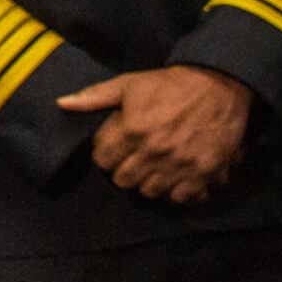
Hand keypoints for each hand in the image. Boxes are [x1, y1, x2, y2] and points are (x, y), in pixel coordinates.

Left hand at [58, 65, 253, 203]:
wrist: (218, 84)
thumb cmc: (169, 84)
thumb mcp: (129, 84)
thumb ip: (94, 97)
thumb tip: (62, 103)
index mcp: (132, 129)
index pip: (102, 160)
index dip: (104, 154)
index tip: (113, 148)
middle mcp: (154, 150)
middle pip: (123, 180)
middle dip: (123, 170)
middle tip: (132, 159)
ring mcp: (180, 163)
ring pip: (150, 192)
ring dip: (148, 182)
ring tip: (153, 168)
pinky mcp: (205, 171)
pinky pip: (182, 197)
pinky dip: (177, 192)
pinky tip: (175, 179)